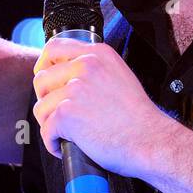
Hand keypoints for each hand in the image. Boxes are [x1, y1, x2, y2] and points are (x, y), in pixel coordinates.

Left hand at [32, 37, 174, 178]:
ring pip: (41, 107)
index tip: (47, 81)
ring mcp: (75, 89)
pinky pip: (45, 129)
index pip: (54, 48)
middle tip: (58, 114)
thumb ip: (94, 69)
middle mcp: (85, 67)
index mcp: (97, 54)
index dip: (44, 65)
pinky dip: (52, 142)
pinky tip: (64, 145)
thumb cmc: (138, 117)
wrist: (151, 140)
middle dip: (45, 99)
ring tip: (65, 132)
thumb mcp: (119, 76)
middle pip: (42, 79)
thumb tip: (68, 75)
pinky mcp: (67, 114)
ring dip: (49, 123)